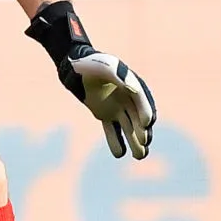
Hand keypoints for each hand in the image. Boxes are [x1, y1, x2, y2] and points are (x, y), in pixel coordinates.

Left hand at [25, 0, 157, 159]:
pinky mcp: (105, 114)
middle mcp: (128, 98)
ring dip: (135, 141)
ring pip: (129, 127)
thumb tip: (134, 89)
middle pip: (139, 118)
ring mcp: (117, 107)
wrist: (74, 67)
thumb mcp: (105, 67)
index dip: (146, 112)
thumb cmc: (91, 64)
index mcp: (133, 85)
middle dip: (144, 131)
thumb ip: (119, 75)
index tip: (146, 124)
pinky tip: (119, 154)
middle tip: (144, 143)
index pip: (143, 101)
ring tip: (139, 155)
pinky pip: (112, 130)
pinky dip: (115, 141)